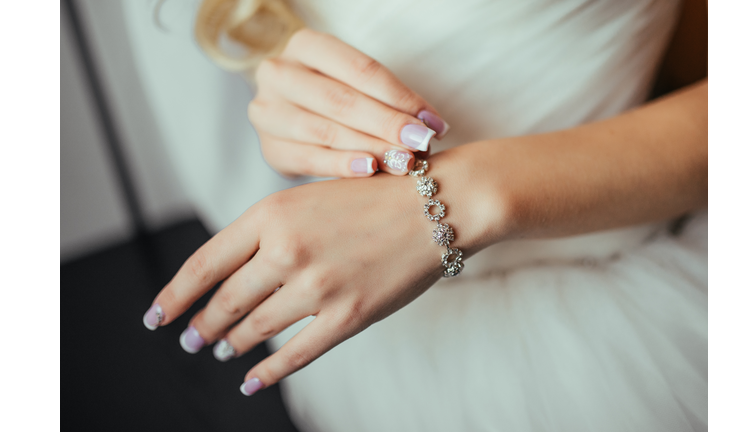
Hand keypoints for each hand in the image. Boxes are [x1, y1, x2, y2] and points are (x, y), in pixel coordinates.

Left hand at [141, 165, 489, 393]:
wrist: (438, 204)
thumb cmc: (374, 194)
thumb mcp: (309, 196)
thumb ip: (268, 230)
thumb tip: (231, 271)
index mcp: (272, 214)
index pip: (205, 263)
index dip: (174, 295)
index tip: (156, 315)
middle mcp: (287, 250)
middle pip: (226, 301)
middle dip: (202, 325)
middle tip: (190, 339)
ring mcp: (318, 286)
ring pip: (256, 328)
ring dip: (231, 344)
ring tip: (221, 351)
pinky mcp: (348, 316)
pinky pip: (296, 353)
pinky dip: (269, 372)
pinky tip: (252, 381)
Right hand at [249, 28, 449, 177]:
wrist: (292, 116)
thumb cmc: (337, 96)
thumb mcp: (359, 85)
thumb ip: (390, 101)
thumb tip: (433, 125)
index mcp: (306, 45)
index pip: (360, 69)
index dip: (399, 97)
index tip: (433, 122)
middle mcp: (279, 73)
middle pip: (341, 100)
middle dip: (387, 124)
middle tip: (422, 144)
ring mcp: (268, 111)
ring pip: (325, 131)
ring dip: (370, 148)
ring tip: (403, 162)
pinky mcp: (270, 148)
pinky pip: (309, 158)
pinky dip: (341, 165)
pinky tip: (369, 171)